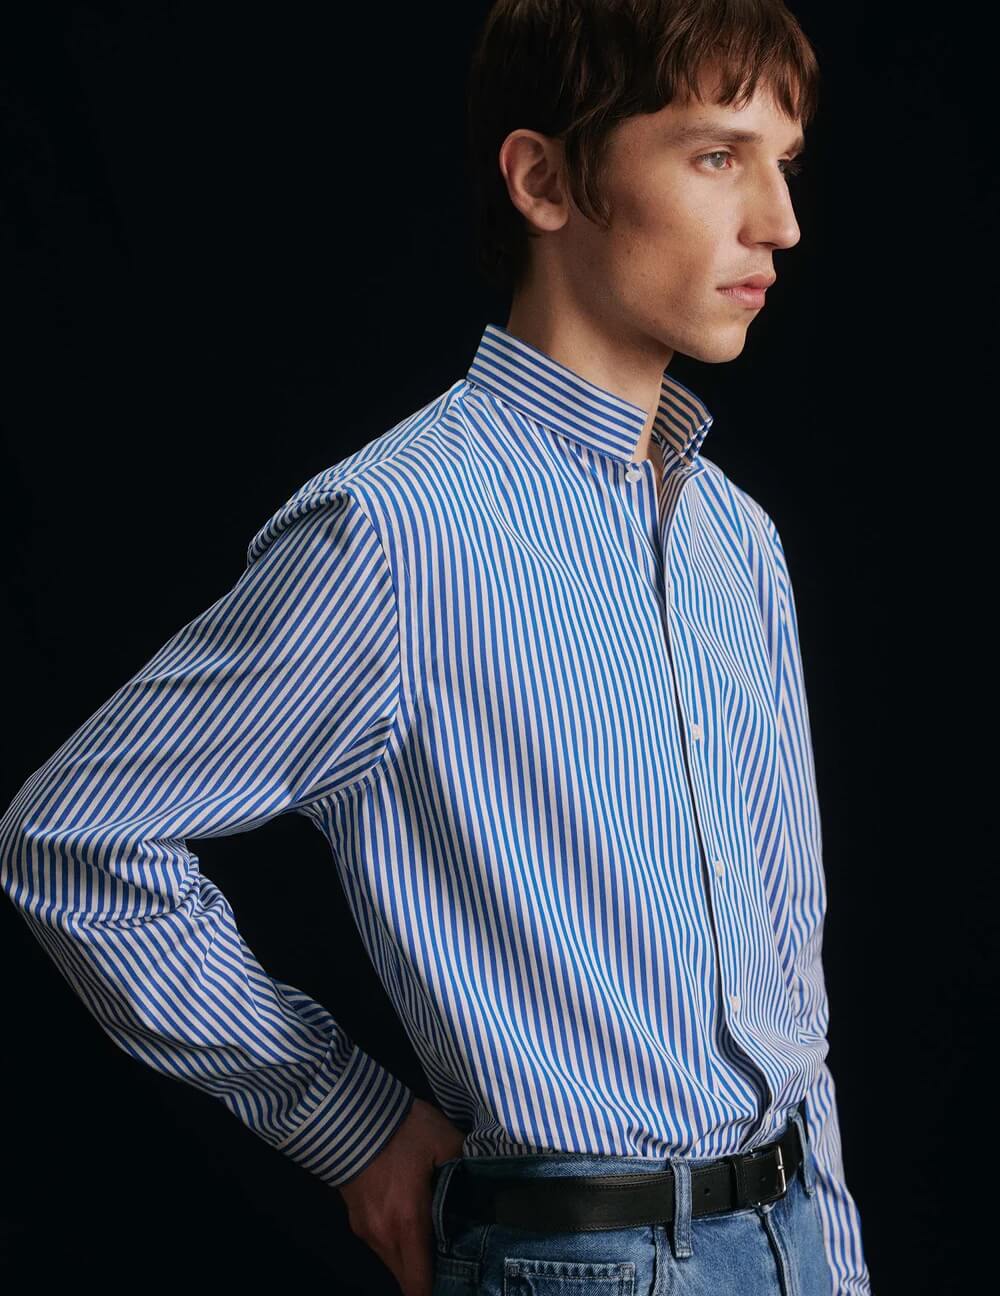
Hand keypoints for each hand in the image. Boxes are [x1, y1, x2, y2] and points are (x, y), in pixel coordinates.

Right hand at [337, 1097, 465, 1295]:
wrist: (348, 1113)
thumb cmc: (401, 1129)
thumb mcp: (444, 1141)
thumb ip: (467, 1169)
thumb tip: (486, 1186)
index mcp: (408, 1224)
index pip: (420, 1284)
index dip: (440, 1291)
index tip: (459, 1285)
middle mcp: (384, 1237)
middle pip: (407, 1279)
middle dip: (429, 1279)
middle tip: (453, 1263)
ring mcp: (366, 1230)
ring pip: (393, 1263)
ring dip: (413, 1262)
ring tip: (438, 1244)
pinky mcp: (355, 1220)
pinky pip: (382, 1246)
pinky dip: (399, 1246)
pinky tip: (414, 1226)